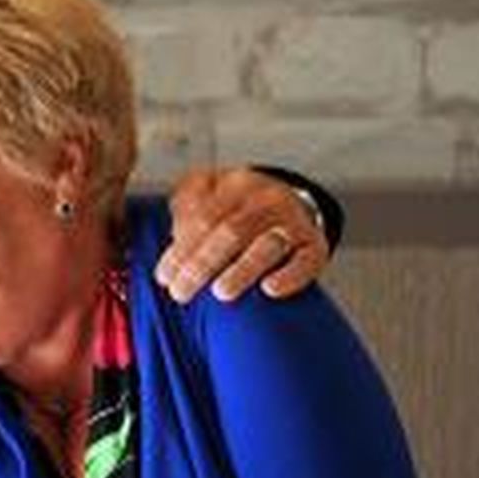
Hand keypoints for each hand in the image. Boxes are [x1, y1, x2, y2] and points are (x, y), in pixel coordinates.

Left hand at [155, 167, 329, 302]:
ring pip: (267, 245)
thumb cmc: (236, 208)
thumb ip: (186, 205)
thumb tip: (173, 233)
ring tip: (221, 293)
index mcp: (235, 184)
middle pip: (230, 232)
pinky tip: (269, 290)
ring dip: (242, 270)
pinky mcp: (314, 245)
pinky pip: (306, 260)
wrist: (291, 204)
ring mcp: (292, 221)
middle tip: (181, 293)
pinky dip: (290, 276)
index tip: (163, 278)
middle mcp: (266, 199)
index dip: (180, 250)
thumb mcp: (207, 193)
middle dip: (201, 265)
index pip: (203, 217)